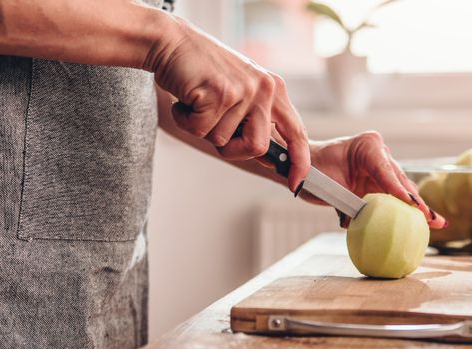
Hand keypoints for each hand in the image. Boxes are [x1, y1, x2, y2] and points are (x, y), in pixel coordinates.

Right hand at [146, 21, 308, 191]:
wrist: (172, 42)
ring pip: (222, 140)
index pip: (295, 131)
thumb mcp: (240, 91)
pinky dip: (185, 121)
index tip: (296, 182)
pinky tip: (186, 99)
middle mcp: (264, 88)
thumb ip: (255, 118)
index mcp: (274, 89)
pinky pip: (201, 130)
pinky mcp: (219, 94)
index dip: (299, 160)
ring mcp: (243, 90)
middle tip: (212, 128)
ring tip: (197, 102)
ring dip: (201, 128)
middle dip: (232, 149)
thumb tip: (266, 156)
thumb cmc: (202, 72)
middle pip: (257, 147)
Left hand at [307, 131, 446, 228]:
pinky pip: (394, 196)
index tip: (411, 206)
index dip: (400, 191)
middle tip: (430, 218)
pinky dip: (406, 209)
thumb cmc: (312, 169)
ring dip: (417, 207)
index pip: (386, 171)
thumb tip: (359, 222)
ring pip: (402, 189)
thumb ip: (347, 201)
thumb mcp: (327, 184)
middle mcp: (379, 153)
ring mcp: (381, 166)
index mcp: (368, 145)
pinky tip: (424, 222)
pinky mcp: (380, 180)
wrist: (306, 166)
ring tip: (436, 223)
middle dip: (416, 202)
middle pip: (400, 181)